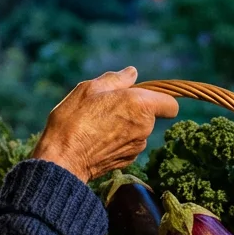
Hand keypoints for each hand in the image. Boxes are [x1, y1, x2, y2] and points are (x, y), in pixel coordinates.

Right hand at [32, 67, 178, 181]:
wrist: (62, 159)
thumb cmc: (74, 120)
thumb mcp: (89, 89)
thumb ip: (115, 79)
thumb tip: (132, 73)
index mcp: (139, 105)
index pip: (170, 104)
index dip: (158, 99)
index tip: (140, 96)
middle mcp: (144, 128)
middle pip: (150, 116)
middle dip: (134, 110)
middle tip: (107, 107)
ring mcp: (136, 147)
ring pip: (139, 131)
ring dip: (125, 126)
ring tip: (98, 124)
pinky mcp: (127, 162)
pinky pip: (128, 145)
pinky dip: (118, 141)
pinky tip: (97, 139)